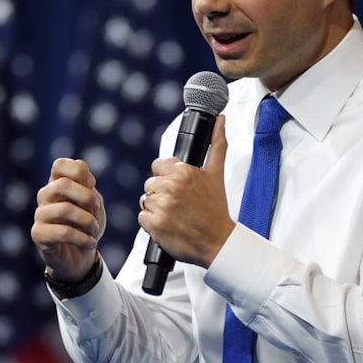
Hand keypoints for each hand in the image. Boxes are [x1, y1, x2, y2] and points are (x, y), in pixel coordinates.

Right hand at [31, 158, 105, 281]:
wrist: (80, 257)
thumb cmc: (86, 226)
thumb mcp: (93, 204)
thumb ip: (88, 186)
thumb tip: (83, 170)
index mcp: (57, 184)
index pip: (59, 165)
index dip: (78, 172)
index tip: (92, 184)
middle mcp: (45, 196)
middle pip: (62, 184)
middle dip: (87, 197)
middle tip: (96, 210)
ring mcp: (40, 215)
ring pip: (65, 209)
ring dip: (88, 221)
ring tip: (94, 230)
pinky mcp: (38, 234)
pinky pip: (63, 232)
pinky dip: (83, 238)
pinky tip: (91, 244)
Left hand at [138, 115, 233, 268]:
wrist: (218, 242)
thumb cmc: (216, 210)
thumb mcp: (216, 173)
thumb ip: (217, 144)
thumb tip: (220, 120)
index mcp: (183, 171)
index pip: (158, 166)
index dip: (167, 178)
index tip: (179, 189)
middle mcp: (171, 186)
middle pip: (151, 184)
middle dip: (162, 194)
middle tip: (180, 206)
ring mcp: (162, 206)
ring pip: (145, 200)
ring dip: (157, 209)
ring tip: (176, 216)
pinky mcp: (154, 224)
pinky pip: (142, 218)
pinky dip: (152, 224)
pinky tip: (169, 225)